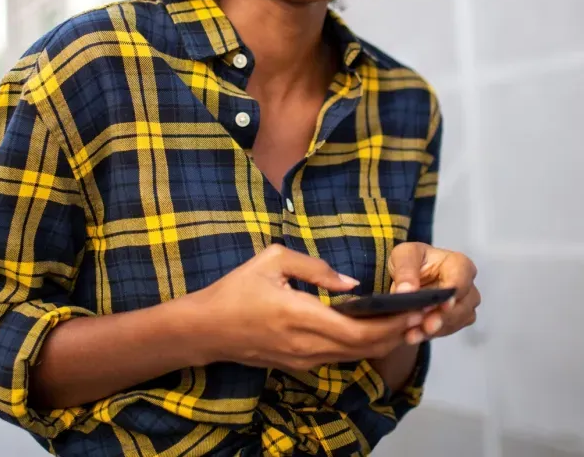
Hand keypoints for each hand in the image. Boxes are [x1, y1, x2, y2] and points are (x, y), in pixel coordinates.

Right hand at [192, 245, 424, 371]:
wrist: (206, 329)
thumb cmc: (237, 289)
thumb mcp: (272, 260)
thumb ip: (315, 268)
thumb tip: (352, 283)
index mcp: (302, 316)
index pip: (360, 330)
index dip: (392, 323)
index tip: (414, 308)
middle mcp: (308, 345)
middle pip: (365, 348)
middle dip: (397, 333)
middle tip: (420, 314)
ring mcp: (304, 359)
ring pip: (355, 356)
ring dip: (382, 341)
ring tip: (404, 320)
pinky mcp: (299, 364)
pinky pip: (339, 357)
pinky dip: (362, 345)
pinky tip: (372, 328)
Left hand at [387, 242, 479, 344]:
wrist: (408, 277)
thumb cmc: (411, 260)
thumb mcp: (403, 255)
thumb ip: (405, 270)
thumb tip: (407, 291)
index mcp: (458, 263)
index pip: (462, 278)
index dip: (453, 293)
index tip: (441, 305)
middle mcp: (466, 285)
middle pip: (463, 304)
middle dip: (443, 316)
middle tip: (425, 325)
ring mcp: (463, 304)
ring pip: (457, 321)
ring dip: (435, 329)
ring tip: (413, 332)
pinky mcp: (455, 320)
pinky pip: (447, 330)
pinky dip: (429, 334)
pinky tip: (413, 335)